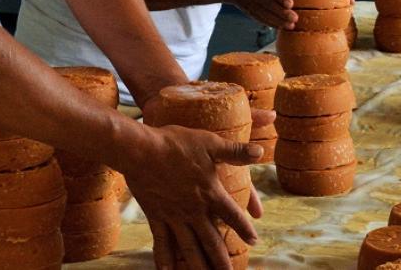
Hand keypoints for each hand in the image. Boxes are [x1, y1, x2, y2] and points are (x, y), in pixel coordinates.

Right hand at [120, 124, 263, 269]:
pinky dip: (165, 259)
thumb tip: (260, 151)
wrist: (141, 150)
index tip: (253, 241)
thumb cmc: (176, 144)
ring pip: (189, 248)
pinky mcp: (155, 217)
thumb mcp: (210, 143)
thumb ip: (235, 151)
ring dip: (199, 266)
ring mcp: (174, 216)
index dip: (244, 229)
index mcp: (210, 193)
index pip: (233, 215)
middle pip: (212, 241)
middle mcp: (194, 210)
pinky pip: (161, 243)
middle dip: (222, 261)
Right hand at [220, 0, 295, 28]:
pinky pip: (259, 18)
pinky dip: (270, 23)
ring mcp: (249, 3)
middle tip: (295, 18)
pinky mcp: (247, 10)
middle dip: (282, 13)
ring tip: (291, 25)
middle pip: (268, 4)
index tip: (291, 4)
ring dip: (278, 21)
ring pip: (265, 14)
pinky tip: (280, 26)